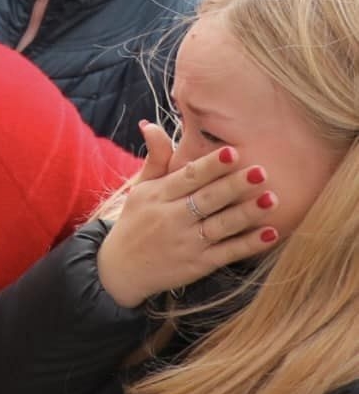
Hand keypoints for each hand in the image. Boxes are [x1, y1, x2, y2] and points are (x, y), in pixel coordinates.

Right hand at [95, 122, 278, 308]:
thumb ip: (155, 159)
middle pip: (208, 199)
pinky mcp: (199, 265)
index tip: (232, 151)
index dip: (210, 165)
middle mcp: (171, 218)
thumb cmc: (135, 221)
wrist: (122, 269)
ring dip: (247, 213)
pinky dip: (249, 244)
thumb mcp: (140, 188)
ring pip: (221, 226)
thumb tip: (151, 124)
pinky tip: (270, 233)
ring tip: (272, 199)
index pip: (187, 177)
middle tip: (261, 171)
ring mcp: (187, 243)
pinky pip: (228, 253)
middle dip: (235, 185)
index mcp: (157, 195)